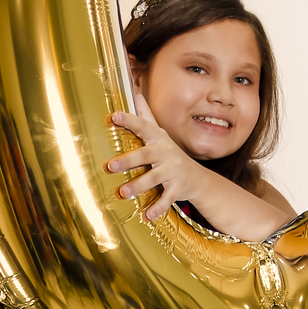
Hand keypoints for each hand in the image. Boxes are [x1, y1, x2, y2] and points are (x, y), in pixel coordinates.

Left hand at [106, 94, 201, 221]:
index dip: (129, 120)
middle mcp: (166, 154)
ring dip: (138, 186)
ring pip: (155, 178)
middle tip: (110, 166)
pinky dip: (158, 208)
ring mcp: (173, 172)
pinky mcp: (178, 188)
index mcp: (159, 140)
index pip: (143, 127)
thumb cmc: (170, 154)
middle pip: (146, 155)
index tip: (114, 116)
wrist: (197, 178)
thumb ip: (146, 117)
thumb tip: (135, 92)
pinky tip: (147, 216)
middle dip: (128, 160)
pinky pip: (167, 199)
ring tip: (123, 193)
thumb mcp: (160, 135)